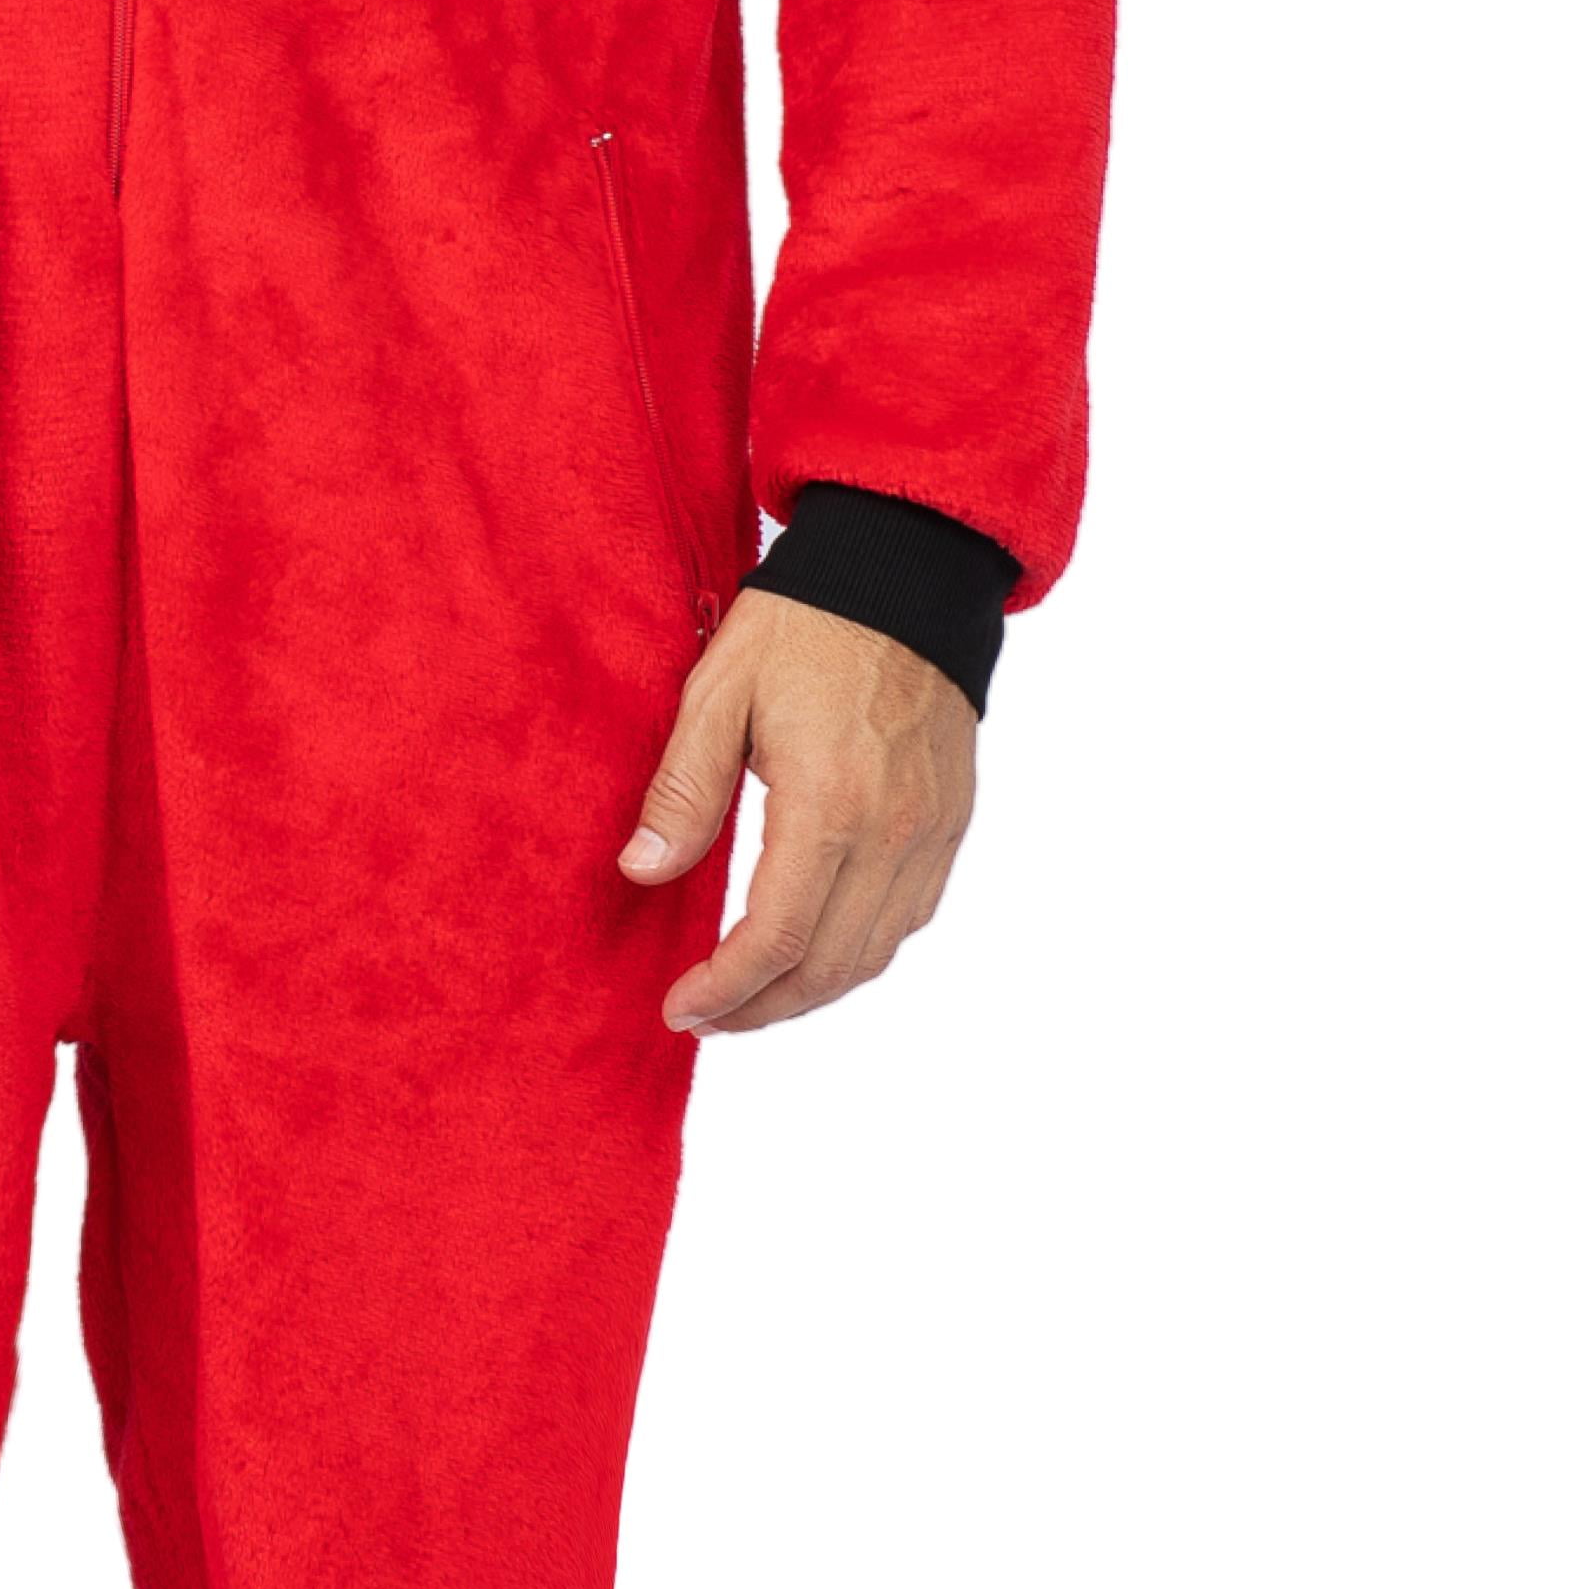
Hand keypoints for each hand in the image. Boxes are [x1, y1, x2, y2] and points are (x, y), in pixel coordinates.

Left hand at [621, 594, 977, 1036]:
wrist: (908, 572)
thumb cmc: (806, 624)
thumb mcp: (719, 692)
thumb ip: (683, 789)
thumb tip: (640, 872)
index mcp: (828, 806)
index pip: (774, 939)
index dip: (723, 990)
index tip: (678, 1008)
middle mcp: (891, 834)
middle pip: (827, 967)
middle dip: (760, 1008)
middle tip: (705, 1016)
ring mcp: (930, 834)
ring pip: (874, 955)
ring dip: (810, 993)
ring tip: (751, 996)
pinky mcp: (950, 823)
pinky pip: (908, 918)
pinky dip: (858, 954)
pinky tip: (814, 949)